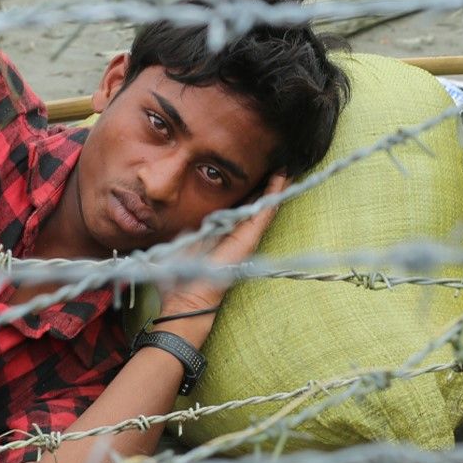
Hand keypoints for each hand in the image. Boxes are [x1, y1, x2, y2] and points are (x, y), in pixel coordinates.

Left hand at [159, 172, 289, 316]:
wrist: (187, 297)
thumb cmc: (179, 278)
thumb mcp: (179, 243)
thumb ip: (188, 231)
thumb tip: (189, 222)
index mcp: (217, 232)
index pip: (234, 206)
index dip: (244, 190)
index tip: (250, 173)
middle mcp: (233, 233)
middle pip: (252, 204)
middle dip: (262, 185)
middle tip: (274, 165)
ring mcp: (243, 237)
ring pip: (262, 206)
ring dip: (273, 187)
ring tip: (283, 168)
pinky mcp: (248, 240)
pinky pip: (263, 214)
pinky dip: (273, 196)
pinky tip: (281, 179)